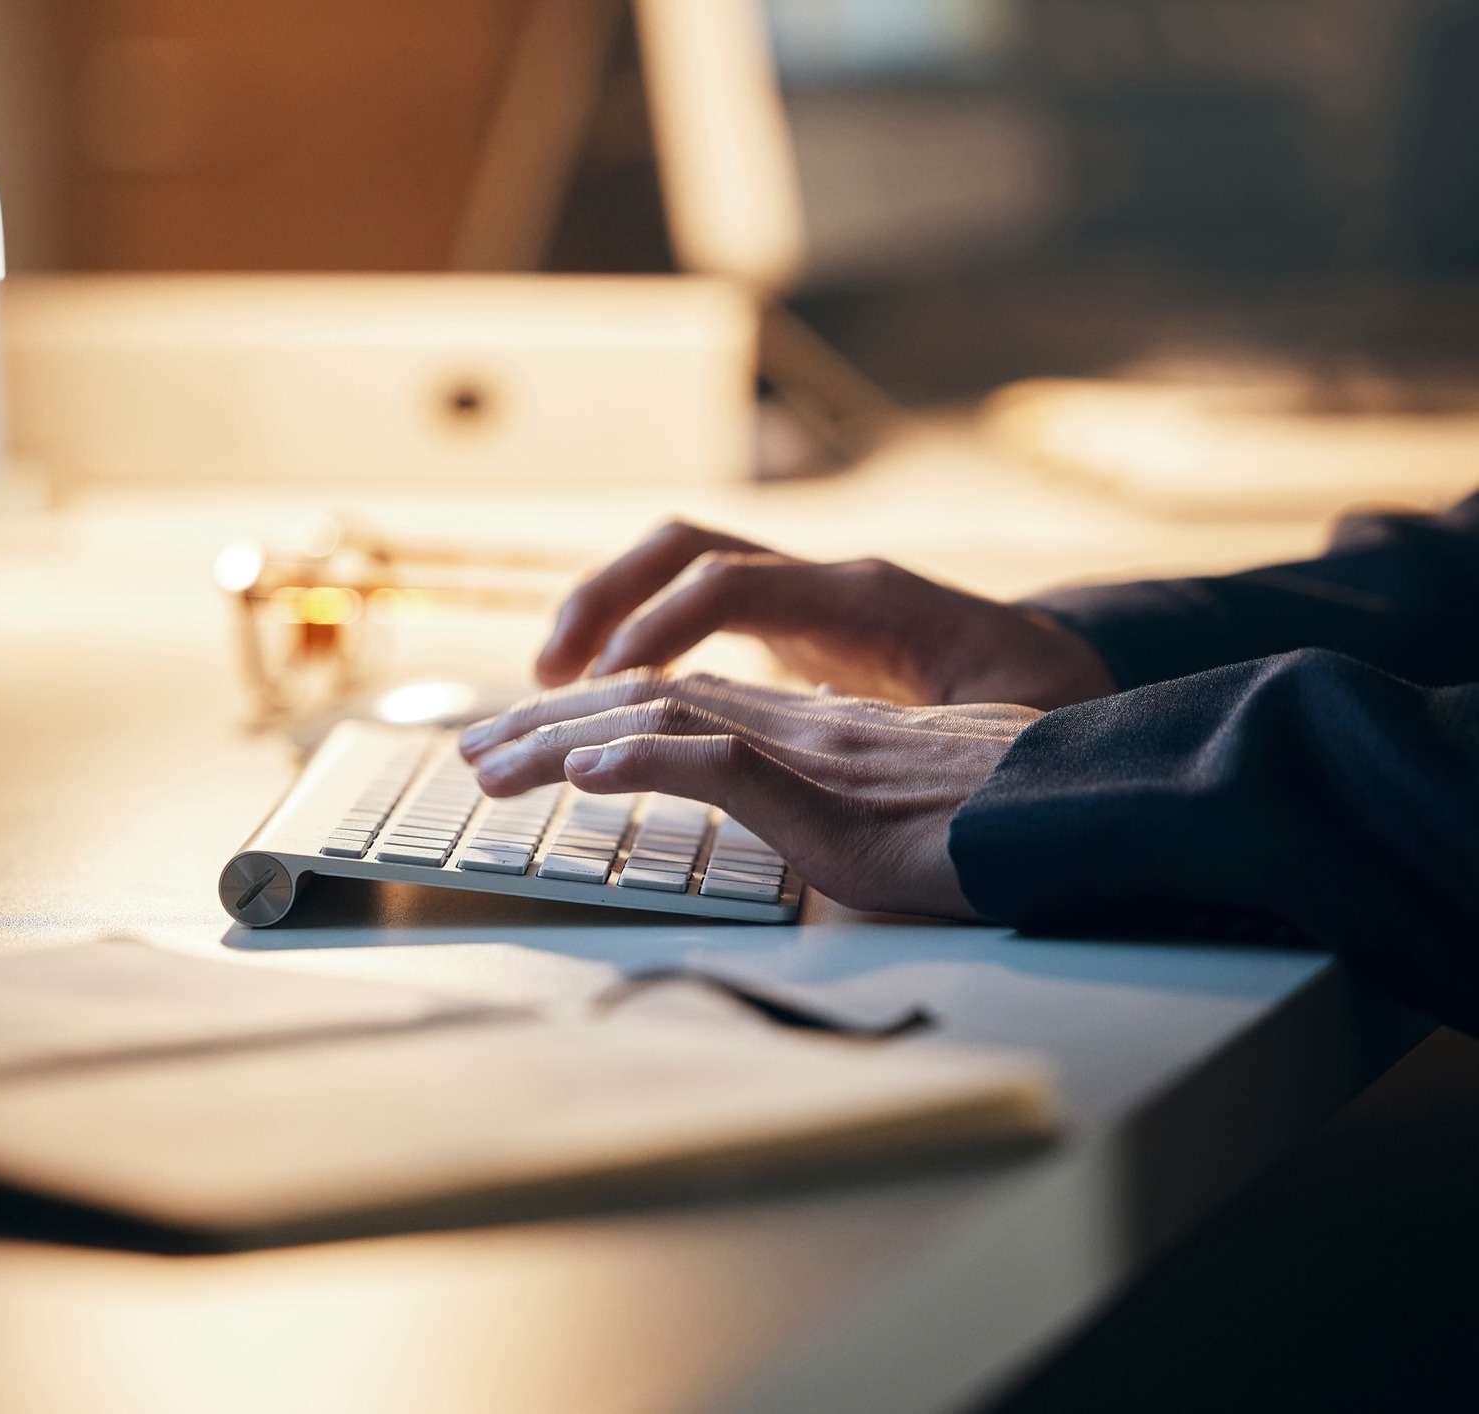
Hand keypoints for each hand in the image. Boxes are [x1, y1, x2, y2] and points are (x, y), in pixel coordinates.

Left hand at [460, 671, 1040, 919]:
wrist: (1077, 811)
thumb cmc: (999, 816)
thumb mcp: (896, 801)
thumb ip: (831, 800)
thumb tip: (792, 826)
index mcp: (805, 726)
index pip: (674, 702)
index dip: (590, 717)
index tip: (527, 746)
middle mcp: (793, 723)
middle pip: (644, 700)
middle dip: (545, 723)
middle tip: (473, 752)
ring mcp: (806, 753)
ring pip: (656, 723)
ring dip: (559, 744)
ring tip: (490, 770)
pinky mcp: (826, 798)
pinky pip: (718, 767)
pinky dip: (641, 766)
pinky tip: (581, 779)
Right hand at [536, 521, 1114, 709]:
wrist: (1068, 674)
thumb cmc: (1042, 705)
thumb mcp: (1010, 722)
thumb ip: (946, 738)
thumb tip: (877, 758)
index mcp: (868, 597)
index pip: (735, 581)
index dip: (660, 627)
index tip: (609, 686)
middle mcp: (825, 581)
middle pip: (686, 548)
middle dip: (602, 603)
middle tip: (543, 682)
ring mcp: (806, 597)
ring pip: (678, 568)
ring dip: (606, 615)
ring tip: (547, 688)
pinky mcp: (795, 628)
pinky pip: (695, 611)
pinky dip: (638, 642)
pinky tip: (603, 702)